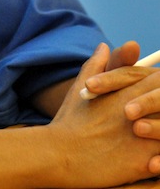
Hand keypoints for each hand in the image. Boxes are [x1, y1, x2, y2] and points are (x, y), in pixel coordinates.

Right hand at [46, 43, 159, 186]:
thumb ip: (97, 64)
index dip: (158, 88)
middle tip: (157, 115)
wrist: (60, 155)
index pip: (158, 81)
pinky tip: (155, 161)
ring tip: (156, 139)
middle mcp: (138, 110)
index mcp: (127, 90)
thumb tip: (104, 47)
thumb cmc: (70, 121)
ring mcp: (142, 136)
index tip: (155, 96)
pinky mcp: (142, 162)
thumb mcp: (81, 87)